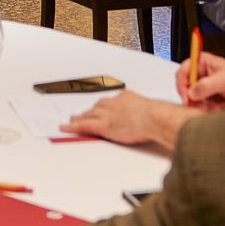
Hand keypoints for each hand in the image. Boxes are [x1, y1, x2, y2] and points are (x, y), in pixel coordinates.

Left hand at [59, 90, 192, 149]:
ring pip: (88, 115)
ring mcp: (107, 114)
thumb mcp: (153, 111)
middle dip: (89, 111)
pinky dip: (73, 126)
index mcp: (125, 97)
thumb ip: (151, 113)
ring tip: (72, 120)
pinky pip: (84, 126)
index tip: (100, 108)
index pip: (110, 101)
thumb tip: (159, 119)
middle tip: (80, 113)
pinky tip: (65, 128)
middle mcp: (113, 103)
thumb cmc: (158, 116)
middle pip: (97, 106)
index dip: (103, 106)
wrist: (155, 118)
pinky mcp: (103, 125)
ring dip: (80, 117)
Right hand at [184, 56, 224, 109]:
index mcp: (204, 62)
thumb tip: (191, 93)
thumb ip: (205, 86)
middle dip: (197, 99)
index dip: (183, 84)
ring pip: (195, 100)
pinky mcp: (211, 98)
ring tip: (223, 105)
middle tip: (207, 105)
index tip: (187, 97)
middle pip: (187, 88)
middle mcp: (203, 74)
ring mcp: (206, 87)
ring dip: (208, 106)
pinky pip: (203, 107)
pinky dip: (213, 110)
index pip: (184, 70)